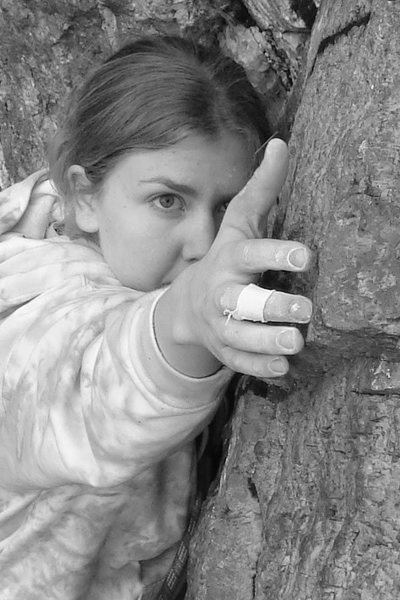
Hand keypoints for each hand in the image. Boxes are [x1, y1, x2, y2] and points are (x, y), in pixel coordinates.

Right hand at [156, 139, 311, 377]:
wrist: (189, 306)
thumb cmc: (224, 258)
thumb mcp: (238, 223)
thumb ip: (261, 189)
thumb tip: (281, 143)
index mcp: (229, 259)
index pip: (250, 254)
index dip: (276, 253)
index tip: (306, 255)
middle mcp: (222, 293)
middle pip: (241, 300)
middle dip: (270, 306)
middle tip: (304, 310)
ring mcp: (220, 324)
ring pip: (240, 335)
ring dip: (266, 341)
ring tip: (296, 343)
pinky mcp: (224, 349)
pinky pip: (238, 361)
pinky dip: (258, 367)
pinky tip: (283, 369)